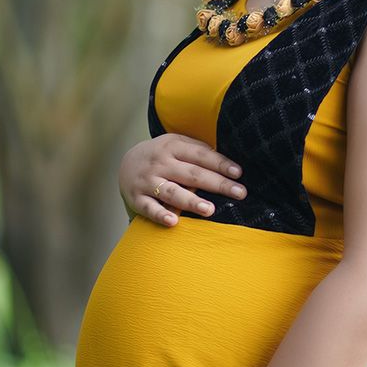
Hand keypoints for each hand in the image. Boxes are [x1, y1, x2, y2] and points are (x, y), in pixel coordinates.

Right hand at [119, 134, 246, 226]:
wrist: (127, 163)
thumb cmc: (163, 156)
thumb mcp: (177, 144)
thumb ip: (199, 150)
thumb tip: (229, 163)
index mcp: (173, 146)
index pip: (201, 155)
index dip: (220, 164)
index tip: (238, 173)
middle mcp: (160, 163)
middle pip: (192, 174)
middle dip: (217, 184)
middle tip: (240, 193)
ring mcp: (148, 181)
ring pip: (172, 192)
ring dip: (191, 201)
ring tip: (210, 210)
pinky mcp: (137, 199)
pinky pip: (150, 208)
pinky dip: (161, 215)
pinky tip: (174, 221)